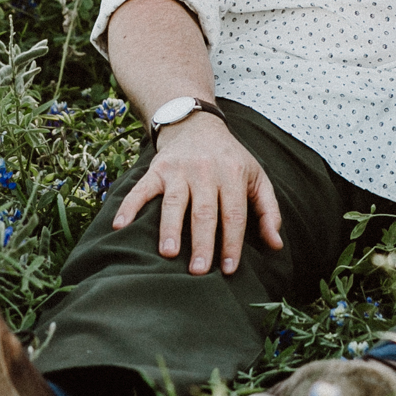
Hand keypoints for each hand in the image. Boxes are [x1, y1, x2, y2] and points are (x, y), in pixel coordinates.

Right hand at [112, 113, 282, 275]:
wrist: (197, 124)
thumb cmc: (231, 159)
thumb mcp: (257, 177)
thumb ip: (268, 211)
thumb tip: (276, 245)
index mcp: (233, 174)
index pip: (234, 213)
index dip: (231, 242)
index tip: (229, 269)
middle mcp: (206, 171)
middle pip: (203, 211)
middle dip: (202, 242)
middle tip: (199, 271)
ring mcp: (178, 169)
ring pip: (173, 202)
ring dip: (170, 227)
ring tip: (168, 253)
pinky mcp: (156, 169)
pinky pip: (140, 189)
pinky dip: (128, 206)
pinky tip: (119, 226)